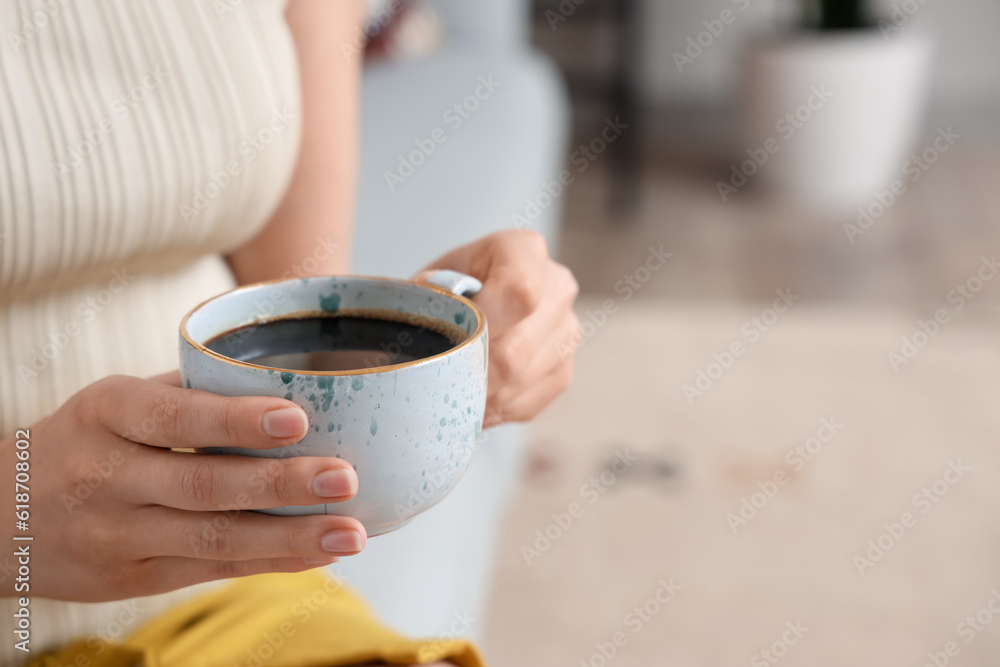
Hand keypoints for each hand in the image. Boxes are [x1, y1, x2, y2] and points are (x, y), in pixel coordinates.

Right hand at [1, 372, 366, 601]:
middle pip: (203, 484)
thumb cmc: (85, 440)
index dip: (236, 420)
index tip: (297, 418)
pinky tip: (317, 553)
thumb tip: (288, 381)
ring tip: (350, 532)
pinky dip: (270, 562)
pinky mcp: (132, 579)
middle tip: (345, 477)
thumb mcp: (117, 401)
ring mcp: (117, 535)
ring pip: (213, 539)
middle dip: (281, 484)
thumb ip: (191, 393)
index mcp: (108, 413)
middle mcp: (108, 475)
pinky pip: (211, 570)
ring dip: (290, 536)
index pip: (177, 417)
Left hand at [419, 230, 579, 426]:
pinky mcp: (562, 370)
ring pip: (519, 383)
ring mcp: (566, 332)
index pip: (519, 293)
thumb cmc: (447, 288)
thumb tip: (430, 301)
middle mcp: (557, 288)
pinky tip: (469, 399)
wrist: (470, 301)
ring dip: (478, 396)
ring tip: (446, 393)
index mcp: (524, 250)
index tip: (446, 342)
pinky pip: (527, 403)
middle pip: (516, 351)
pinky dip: (492, 409)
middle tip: (435, 384)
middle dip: (469, 374)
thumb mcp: (431, 279)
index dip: (481, 327)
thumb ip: (428, 295)